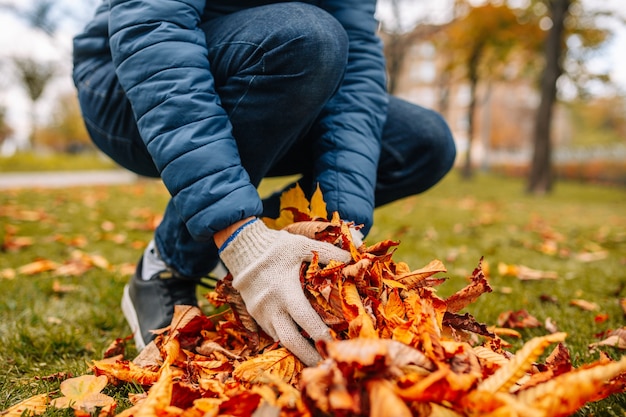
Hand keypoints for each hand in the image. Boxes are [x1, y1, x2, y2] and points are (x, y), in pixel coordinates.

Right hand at [217, 218, 350, 365]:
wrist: (242, 247)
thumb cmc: (276, 246)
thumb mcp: (302, 245)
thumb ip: (327, 253)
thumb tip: (351, 259)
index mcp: (285, 290)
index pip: (305, 319)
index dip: (320, 334)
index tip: (334, 345)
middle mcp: (271, 306)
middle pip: (290, 340)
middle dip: (308, 356)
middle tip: (324, 366)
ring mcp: (260, 312)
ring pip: (279, 339)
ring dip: (296, 350)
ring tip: (314, 359)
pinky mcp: (254, 313)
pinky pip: (271, 331)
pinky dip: (285, 338)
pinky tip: (298, 342)